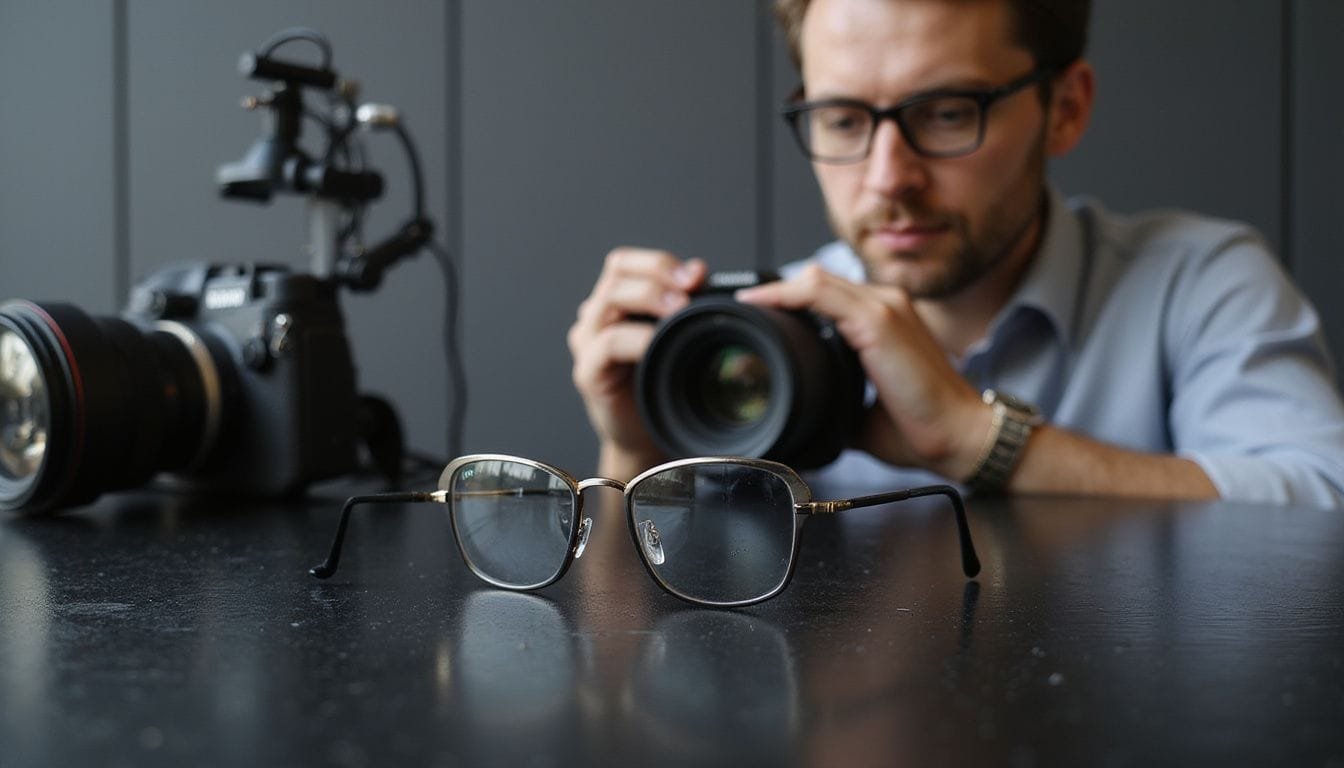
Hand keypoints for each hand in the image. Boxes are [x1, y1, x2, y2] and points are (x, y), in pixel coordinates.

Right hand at [567, 248, 706, 477]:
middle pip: (617, 271)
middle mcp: (597, 317)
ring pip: (610, 299)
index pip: (626, 262)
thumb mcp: (677, 336)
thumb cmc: (662, 384)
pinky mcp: (587, 370)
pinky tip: (659, 342)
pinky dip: (637, 337)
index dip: (659, 262)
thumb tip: (699, 269)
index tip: (696, 275)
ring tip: (680, 309)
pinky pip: (608, 343)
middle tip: (691, 289)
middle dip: (658, 274)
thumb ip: (684, 302)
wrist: (647, 435)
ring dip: (649, 297)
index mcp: (616, 302)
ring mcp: (588, 342)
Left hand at [735, 264, 990, 478]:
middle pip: (818, 282)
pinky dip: (787, 294)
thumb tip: (805, 412)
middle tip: (743, 312)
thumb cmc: (920, 426)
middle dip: (777, 294)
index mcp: (885, 321)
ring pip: (817, 280)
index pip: (829, 296)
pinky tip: (760, 304)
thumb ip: (836, 398)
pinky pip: (821, 292)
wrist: (960, 436)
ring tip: (747, 306)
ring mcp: (884, 307)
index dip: (791, 301)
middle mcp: (886, 304)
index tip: (760, 318)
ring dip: (776, 290)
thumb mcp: (862, 410)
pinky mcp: (880, 320)